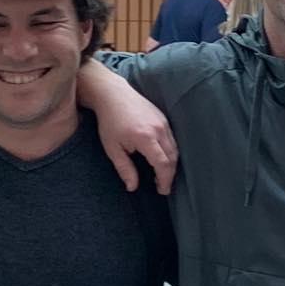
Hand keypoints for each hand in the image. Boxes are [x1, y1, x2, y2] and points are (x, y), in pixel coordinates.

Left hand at [79, 64, 178, 195]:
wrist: (113, 94)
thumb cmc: (109, 121)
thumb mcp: (112, 148)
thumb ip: (124, 168)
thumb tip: (132, 187)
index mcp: (145, 138)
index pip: (163, 164)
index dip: (165, 180)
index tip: (162, 191)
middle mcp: (158, 129)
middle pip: (172, 158)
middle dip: (169, 175)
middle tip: (162, 187)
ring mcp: (163, 122)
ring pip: (174, 148)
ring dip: (171, 164)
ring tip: (161, 176)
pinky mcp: (163, 118)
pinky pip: (172, 139)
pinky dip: (170, 152)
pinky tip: (161, 159)